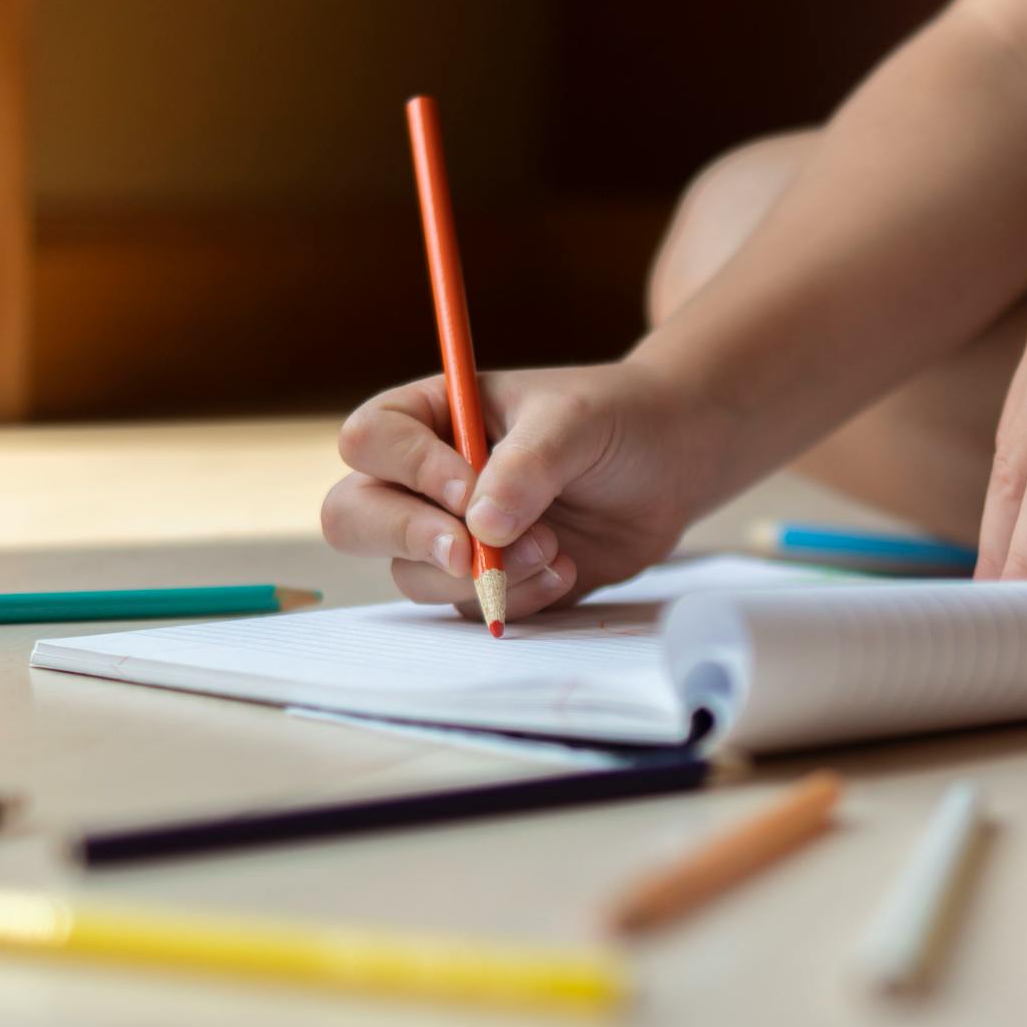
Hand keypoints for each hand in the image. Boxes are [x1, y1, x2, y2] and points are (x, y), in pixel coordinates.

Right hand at [322, 360, 731, 618]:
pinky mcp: (489, 581)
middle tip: (470, 553)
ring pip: (412, 575)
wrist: (672, 466)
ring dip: (480, 576)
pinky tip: (567, 569)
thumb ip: (528, 464)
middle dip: (409, 538)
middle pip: (354, 516)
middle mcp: (426, 478)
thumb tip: (480, 527)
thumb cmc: (617, 421)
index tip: (470, 490)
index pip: (370, 441)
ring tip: (553, 548)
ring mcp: (453, 534)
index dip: (411, 472)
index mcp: (430, 416)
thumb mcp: (576, 421)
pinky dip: (515, 601)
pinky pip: (469, 609)